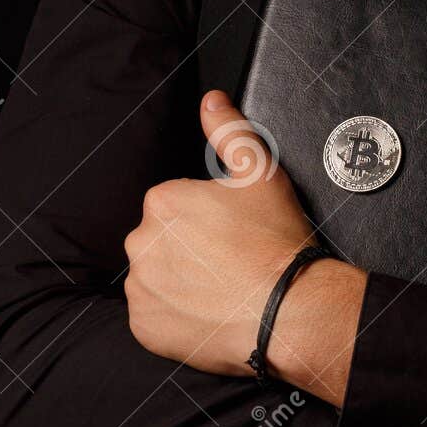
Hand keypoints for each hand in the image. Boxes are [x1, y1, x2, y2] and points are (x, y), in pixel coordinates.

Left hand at [124, 90, 320, 376]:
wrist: (287, 310)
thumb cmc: (275, 240)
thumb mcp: (262, 172)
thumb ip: (230, 130)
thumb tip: (211, 99)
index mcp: (162, 201)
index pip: (177, 206)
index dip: (209, 219)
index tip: (233, 234)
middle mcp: (139, 242)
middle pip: (162, 241)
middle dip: (189, 249)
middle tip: (230, 262)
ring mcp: (140, 288)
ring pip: (156, 278)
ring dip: (179, 283)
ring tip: (222, 290)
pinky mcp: (144, 327)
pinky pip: (153, 317)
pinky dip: (175, 317)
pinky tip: (208, 313)